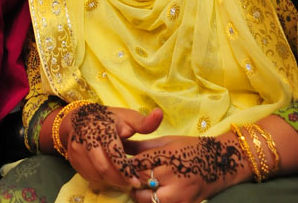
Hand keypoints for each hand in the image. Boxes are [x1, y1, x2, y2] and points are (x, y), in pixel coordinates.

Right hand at [61, 104, 162, 191]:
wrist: (80, 118)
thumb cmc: (109, 119)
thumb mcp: (126, 117)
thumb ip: (143, 122)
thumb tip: (159, 114)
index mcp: (103, 127)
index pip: (114, 151)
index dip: (125, 168)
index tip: (137, 181)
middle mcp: (87, 137)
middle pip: (103, 167)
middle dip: (119, 179)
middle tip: (131, 184)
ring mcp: (77, 148)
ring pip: (95, 174)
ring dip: (110, 181)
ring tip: (122, 179)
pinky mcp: (73, 158)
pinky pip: (88, 175)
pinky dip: (101, 179)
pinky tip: (109, 175)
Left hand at [128, 134, 245, 202]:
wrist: (218, 163)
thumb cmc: (189, 148)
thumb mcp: (167, 141)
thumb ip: (143, 145)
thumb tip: (121, 145)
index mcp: (168, 155)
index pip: (139, 163)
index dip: (127, 165)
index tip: (120, 165)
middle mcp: (174, 175)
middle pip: (142, 180)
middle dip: (132, 180)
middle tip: (126, 178)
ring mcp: (180, 194)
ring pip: (149, 199)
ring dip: (140, 194)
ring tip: (139, 188)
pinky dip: (153, 202)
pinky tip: (152, 195)